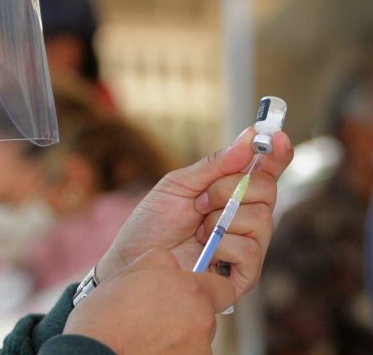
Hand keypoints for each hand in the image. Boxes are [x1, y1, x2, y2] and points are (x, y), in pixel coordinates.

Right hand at [64, 249, 233, 354]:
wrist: (93, 354)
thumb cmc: (106, 317)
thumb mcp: (129, 273)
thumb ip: (160, 262)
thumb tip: (173, 265)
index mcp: (190, 291)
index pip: (224, 289)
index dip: (208, 289)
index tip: (189, 293)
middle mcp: (202, 321)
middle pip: (206, 315)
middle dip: (186, 314)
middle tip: (154, 316)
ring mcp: (199, 349)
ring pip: (196, 338)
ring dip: (178, 335)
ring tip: (145, 335)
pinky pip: (187, 353)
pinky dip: (173, 351)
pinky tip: (147, 348)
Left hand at [97, 128, 292, 298]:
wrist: (133, 258)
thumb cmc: (154, 222)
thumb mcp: (179, 184)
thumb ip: (215, 165)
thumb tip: (249, 137)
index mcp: (235, 192)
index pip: (267, 170)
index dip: (275, 153)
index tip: (277, 137)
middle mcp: (249, 217)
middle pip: (267, 188)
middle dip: (228, 189)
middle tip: (200, 202)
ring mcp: (250, 245)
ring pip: (261, 218)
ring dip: (219, 220)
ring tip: (197, 231)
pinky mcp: (246, 274)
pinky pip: (249, 249)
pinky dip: (221, 246)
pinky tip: (204, 252)